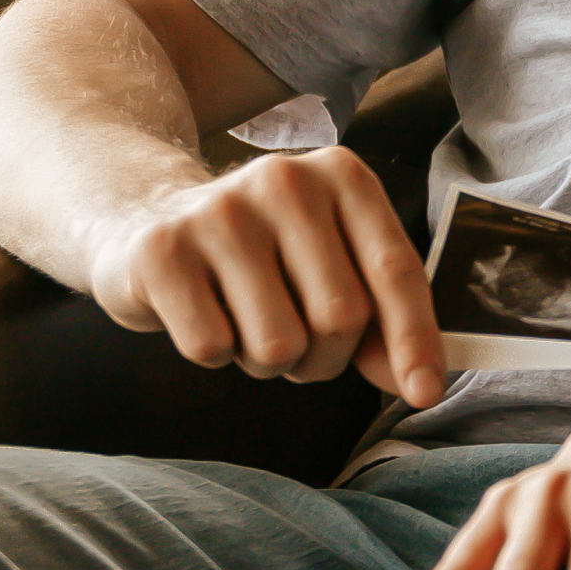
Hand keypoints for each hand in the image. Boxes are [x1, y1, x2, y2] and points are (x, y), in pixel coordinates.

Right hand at [84, 146, 445, 406]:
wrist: (145, 220)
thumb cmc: (261, 256)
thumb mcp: (330, 268)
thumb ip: (380, 320)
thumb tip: (418, 382)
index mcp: (342, 176)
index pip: (395, 270)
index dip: (415, 338)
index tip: (425, 393)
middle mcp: (286, 181)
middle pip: (340, 317)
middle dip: (324, 357)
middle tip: (293, 338)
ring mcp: (220, 212)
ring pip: (278, 344)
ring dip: (266, 361)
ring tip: (244, 319)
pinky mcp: (162, 250)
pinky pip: (212, 348)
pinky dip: (213, 353)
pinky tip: (201, 312)